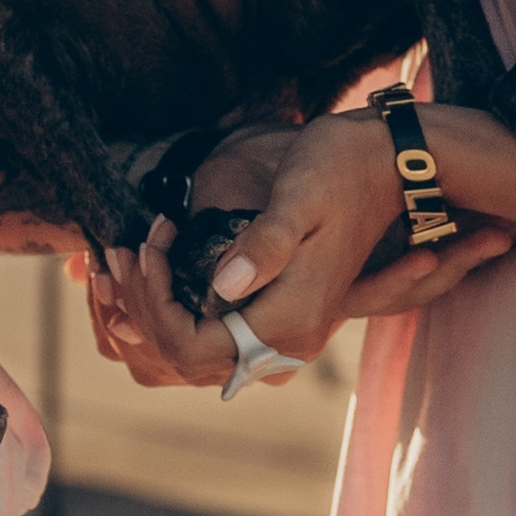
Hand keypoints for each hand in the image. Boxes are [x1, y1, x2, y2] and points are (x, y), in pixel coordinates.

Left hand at [99, 114, 515, 383]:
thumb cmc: (343, 167)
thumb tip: (222, 286)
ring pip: (198, 347)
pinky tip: (159, 263)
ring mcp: (288, 329)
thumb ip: (264, 244)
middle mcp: (290, 338)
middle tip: (124, 248)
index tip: (148, 245)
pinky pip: (215, 330)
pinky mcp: (283, 310)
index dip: (153, 306)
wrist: (391, 161)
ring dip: (155, 306)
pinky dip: (177, 304)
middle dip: (144, 306)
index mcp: (289, 318)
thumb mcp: (301, 197)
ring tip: (132, 252)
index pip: (191, 347)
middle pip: (187, 355)